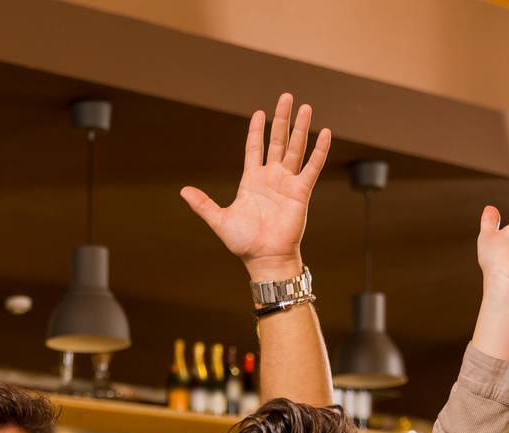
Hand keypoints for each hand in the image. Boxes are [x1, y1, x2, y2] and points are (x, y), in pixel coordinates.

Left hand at [180, 93, 330, 280]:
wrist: (264, 258)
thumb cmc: (243, 242)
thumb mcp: (219, 219)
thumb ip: (203, 204)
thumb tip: (183, 191)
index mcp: (252, 181)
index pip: (254, 148)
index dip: (256, 131)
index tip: (259, 113)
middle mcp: (271, 178)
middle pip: (277, 141)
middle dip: (281, 119)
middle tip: (286, 97)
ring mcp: (287, 183)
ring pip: (295, 148)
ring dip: (301, 128)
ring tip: (306, 107)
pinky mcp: (301, 192)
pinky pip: (312, 167)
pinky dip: (319, 151)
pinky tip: (325, 132)